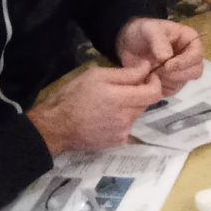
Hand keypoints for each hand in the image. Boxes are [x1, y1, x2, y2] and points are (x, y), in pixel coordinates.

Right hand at [28, 64, 162, 153]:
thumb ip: (126, 73)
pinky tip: (107, 116)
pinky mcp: (118, 142)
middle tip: (124, 87)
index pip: (154, 93)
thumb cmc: (73, 96)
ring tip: (111, 102)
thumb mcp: (96, 75)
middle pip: (146, 103)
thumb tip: (147, 67)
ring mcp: (123, 133)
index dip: (154, 82)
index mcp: (120, 100)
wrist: (56, 127)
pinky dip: (123, 119)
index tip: (148, 76)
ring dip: (131, 106)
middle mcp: (126, 119)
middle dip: (140, 93)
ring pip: (137, 114)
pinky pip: (128, 126)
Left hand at [116, 18, 202, 95]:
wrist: (129, 43)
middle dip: (176, 73)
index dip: (185, 62)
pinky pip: (171, 90)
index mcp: (190, 40)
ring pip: (183, 83)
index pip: (197, 55)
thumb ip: (159, 42)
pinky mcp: (171, 83)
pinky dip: (160, 87)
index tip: (167, 65)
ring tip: (150, 71)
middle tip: (158, 70)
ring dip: (166, 80)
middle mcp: (189, 57)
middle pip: (195, 72)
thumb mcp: (150, 30)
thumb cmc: (143, 31)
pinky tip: (149, 78)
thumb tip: (167, 58)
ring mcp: (181, 72)